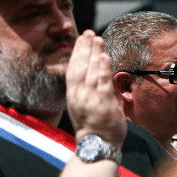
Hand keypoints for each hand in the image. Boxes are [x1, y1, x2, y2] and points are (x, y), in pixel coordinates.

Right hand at [66, 31, 125, 148]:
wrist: (96, 143)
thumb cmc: (92, 124)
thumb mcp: (83, 103)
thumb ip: (88, 87)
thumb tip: (95, 69)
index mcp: (72, 93)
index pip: (73, 67)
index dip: (77, 52)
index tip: (81, 38)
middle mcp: (78, 93)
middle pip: (80, 66)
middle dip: (84, 48)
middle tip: (89, 33)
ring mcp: (89, 98)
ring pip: (91, 71)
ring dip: (94, 54)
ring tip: (98, 40)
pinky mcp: (102, 103)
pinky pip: (102, 82)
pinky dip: (103, 69)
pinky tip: (104, 57)